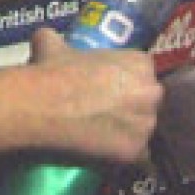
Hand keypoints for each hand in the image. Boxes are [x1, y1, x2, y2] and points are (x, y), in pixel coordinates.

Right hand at [26, 28, 162, 163]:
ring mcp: (146, 124)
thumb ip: (56, 38)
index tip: (109, 86)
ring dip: (129, 130)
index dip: (126, 79)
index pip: (143, 71)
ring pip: (143, 129)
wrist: (43, 106)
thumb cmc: (53, 70)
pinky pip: (136, 156)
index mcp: (140, 63)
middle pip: (148, 100)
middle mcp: (151, 92)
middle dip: (133, 105)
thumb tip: (46, 38)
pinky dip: (123, 153)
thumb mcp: (52, 42)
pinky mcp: (136, 151)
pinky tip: (106, 151)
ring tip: (104, 133)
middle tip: (107, 110)